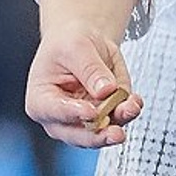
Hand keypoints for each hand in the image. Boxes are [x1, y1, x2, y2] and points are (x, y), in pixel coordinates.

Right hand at [25, 26, 139, 148]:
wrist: (82, 40)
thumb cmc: (68, 44)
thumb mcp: (76, 47)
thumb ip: (90, 69)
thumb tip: (106, 90)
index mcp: (41, 101)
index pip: (55, 112)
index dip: (73, 115)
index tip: (91, 112)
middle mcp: (61, 118)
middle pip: (78, 135)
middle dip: (99, 134)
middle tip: (115, 132)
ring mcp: (84, 120)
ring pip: (102, 132)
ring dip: (119, 122)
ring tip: (131, 108)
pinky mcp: (106, 115)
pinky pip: (118, 119)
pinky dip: (128, 111)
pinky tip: (134, 101)